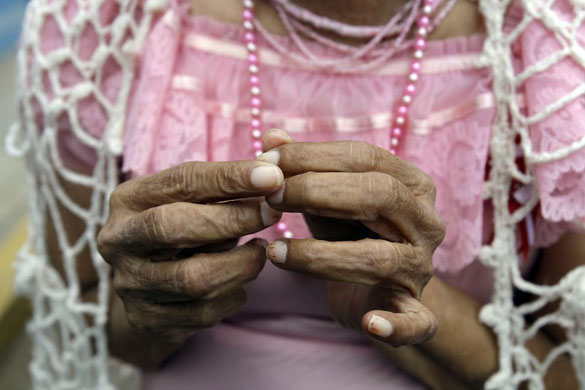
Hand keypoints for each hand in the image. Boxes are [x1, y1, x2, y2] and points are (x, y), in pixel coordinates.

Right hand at [98, 160, 282, 342]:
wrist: (149, 289)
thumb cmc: (183, 230)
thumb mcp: (196, 202)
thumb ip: (228, 183)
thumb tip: (275, 164)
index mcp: (128, 199)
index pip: (181, 181)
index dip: (230, 177)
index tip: (273, 176)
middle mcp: (119, 240)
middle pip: (174, 227)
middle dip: (232, 219)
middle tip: (272, 214)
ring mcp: (130, 283)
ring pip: (194, 278)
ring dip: (241, 264)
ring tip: (260, 251)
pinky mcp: (147, 319)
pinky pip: (203, 312)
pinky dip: (232, 295)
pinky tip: (240, 282)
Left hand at [260, 130, 444, 345]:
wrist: (376, 287)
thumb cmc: (350, 234)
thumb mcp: (327, 199)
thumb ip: (304, 169)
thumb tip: (271, 135)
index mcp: (412, 184)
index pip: (364, 157)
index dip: (313, 156)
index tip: (266, 159)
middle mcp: (426, 221)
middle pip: (378, 195)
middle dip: (317, 192)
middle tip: (270, 196)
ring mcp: (422, 267)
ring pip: (379, 257)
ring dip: (320, 255)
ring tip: (274, 252)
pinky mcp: (415, 309)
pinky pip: (416, 321)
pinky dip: (397, 326)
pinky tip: (371, 323)